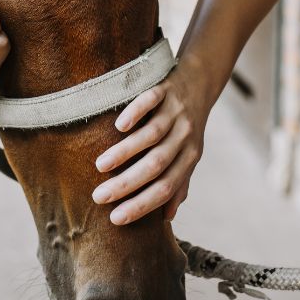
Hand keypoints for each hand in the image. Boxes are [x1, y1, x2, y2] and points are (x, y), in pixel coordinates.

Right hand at [91, 56, 214, 224]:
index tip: (115, 219)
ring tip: (100, 166)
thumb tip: (168, 218)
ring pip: (152, 135)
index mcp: (190, 156)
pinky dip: (136, 113)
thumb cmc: (188, 124)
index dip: (142, 205)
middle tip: (99, 196)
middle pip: (156, 165)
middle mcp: (185, 135)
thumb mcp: (190, 153)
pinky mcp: (166, 88)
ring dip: (125, 152)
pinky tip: (119, 126)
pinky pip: (151, 101)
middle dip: (127, 184)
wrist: (201, 80)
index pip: (166, 187)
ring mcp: (176, 111)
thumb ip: (180, 181)